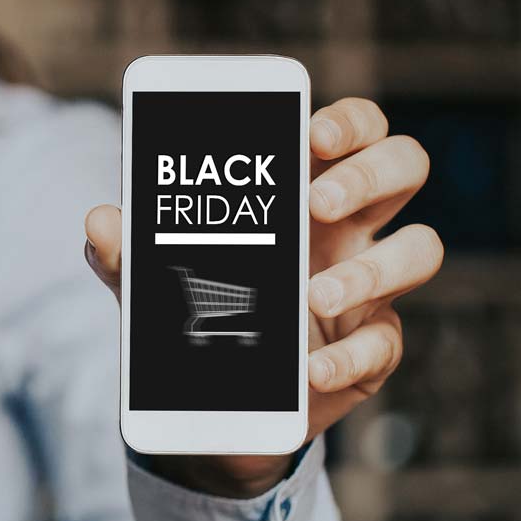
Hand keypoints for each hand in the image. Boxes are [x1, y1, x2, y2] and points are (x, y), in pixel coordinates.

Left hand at [84, 97, 442, 497]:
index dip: (350, 122)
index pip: (355, 129)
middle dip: (370, 174)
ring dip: (372, 269)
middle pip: (404, 166)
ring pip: (421, 250)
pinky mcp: (371, 348)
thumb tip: (99, 220)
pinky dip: (350, 356)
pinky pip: (386, 343)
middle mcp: (349, 227)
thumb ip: (126, 249)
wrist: (212, 398)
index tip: (312, 133)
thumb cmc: (192, 305)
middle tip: (315, 203)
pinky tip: (311, 369)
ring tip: (311, 295)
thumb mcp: (150, 277)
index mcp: (304, 187)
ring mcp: (369, 286)